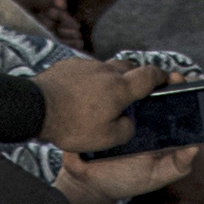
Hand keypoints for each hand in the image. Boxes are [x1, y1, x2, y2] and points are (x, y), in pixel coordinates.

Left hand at [34, 52, 156, 156]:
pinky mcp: (70, 65)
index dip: (162, 76)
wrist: (36, 107)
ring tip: (104, 96)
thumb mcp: (106, 139)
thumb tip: (128, 122)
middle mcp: (107, 71)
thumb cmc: (72, 125)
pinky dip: (90, 79)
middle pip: (129, 66)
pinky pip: (87, 70)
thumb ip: (125, 130)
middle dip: (136, 74)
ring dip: (111, 78)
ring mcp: (87, 65)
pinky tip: (81, 94)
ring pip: (107, 68)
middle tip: (136, 88)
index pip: (149, 75)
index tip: (167, 78)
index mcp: (120, 88)